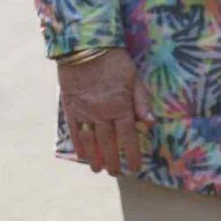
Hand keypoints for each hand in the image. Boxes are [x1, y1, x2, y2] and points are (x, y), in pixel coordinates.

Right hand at [58, 48, 149, 176]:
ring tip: (98, 169)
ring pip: (90, 141)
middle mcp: (102, 113)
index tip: (135, 167)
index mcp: (121, 106)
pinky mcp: (71, 108)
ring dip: (95, 157)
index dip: (132, 154)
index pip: (128, 137)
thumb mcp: (134, 78)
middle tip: (116, 173)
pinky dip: (78, 145)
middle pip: (108, 143)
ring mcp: (85, 112)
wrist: (85, 47)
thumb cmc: (114, 61)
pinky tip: (82, 155)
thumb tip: (150, 123)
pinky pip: (74, 131)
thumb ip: (141, 102)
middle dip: (113, 161)